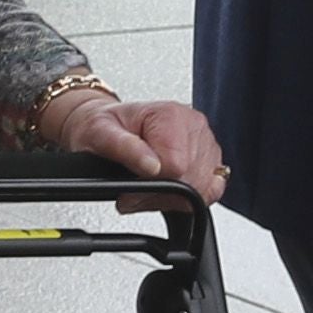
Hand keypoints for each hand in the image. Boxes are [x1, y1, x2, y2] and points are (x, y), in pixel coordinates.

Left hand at [40, 88, 229, 200]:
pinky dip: (186, 198)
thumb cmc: (105, 126)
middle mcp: (194, 125)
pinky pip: (211, 191)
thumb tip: (152, 168)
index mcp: (171, 114)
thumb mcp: (100, 132)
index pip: (176, 166)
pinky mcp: (211, 160)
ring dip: (172, 197)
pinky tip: (166, 188)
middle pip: (191, 179)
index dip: (152, 183)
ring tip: (147, 184)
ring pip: (203, 189)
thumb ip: (125, 149)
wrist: (109, 125)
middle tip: (134, 188)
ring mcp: (206, 142)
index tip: (132, 184)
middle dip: (160, 193)